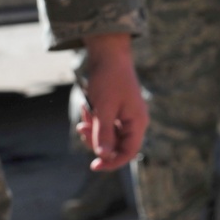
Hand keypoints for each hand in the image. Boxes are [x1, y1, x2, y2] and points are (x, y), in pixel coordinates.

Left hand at [76, 33, 147, 168]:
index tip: (94, 166)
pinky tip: (85, 107)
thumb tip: (103, 156)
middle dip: (97, 140)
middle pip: (116, 145)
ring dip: (93, 129)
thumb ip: (104, 133)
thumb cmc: (109, 78)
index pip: (128, 152)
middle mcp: (134, 121)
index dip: (112, 162)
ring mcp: (125, 116)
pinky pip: (105, 123)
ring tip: (83, 114)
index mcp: (137, 122)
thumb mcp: (103, 108)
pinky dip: (94, 120)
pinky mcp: (116, 109)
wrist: (108, 53)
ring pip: (108, 135)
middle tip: (81, 129)